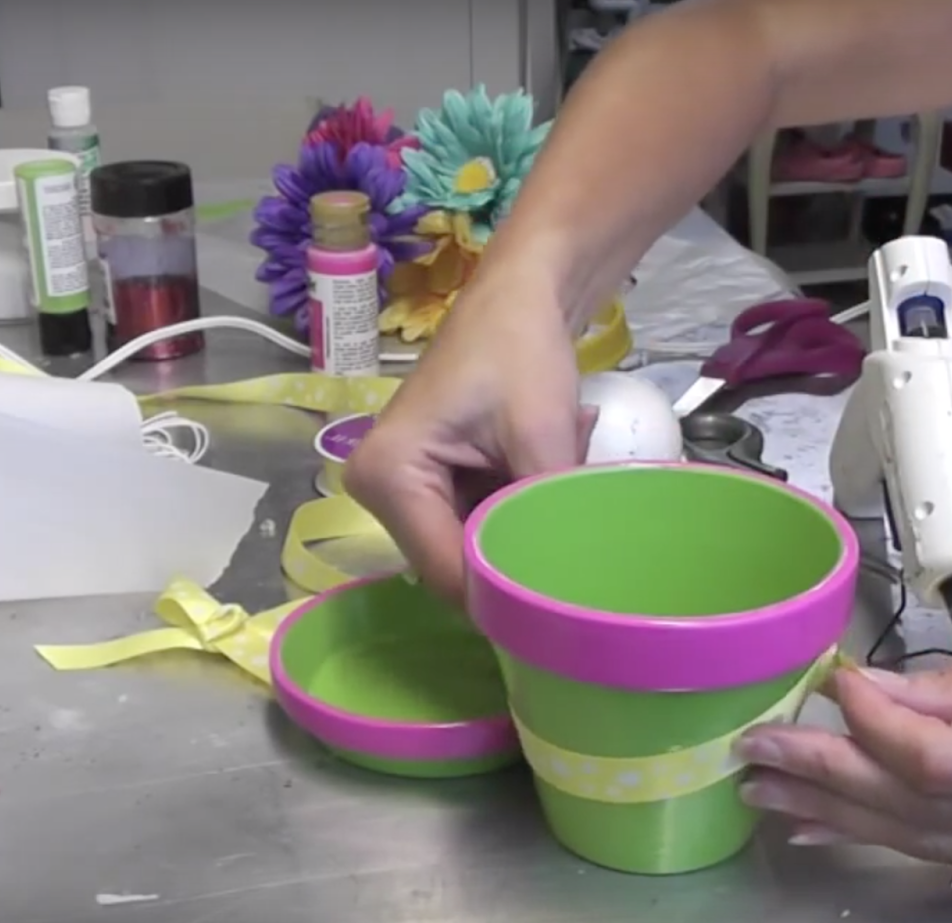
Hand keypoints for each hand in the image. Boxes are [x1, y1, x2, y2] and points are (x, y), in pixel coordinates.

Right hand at [344, 278, 593, 601]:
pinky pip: (472, 522)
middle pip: (454, 566)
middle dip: (514, 553)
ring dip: (518, 526)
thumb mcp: (543, 440)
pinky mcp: (423, 481)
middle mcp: (376, 490)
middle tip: (575, 523)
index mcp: (387, 477)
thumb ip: (543, 518)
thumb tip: (563, 590)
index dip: (505, 594)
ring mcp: (398, 487)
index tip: (563, 599)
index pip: (448, 573)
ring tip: (558, 474)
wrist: (521, 293)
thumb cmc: (523, 351)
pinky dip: (513, 506)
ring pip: (469, 547)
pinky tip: (542, 467)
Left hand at [736, 595, 951, 869]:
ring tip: (766, 794)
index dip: (874, 728)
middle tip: (755, 753)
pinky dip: (879, 835)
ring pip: (922, 841)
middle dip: (826, 779)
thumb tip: (865, 693)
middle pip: (918, 809)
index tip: (830, 684)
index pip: (943, 761)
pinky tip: (825, 827)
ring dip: (835, 816)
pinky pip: (946, 854)